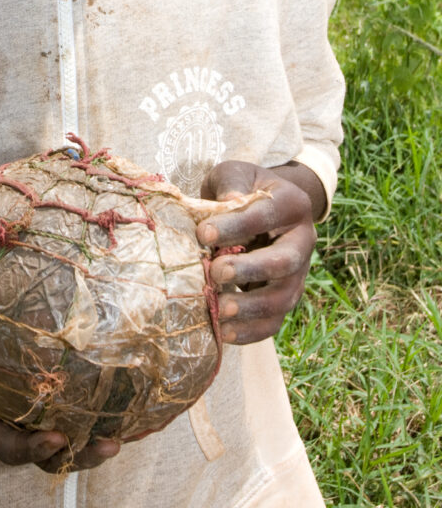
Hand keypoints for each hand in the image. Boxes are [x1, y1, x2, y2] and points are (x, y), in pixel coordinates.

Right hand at [0, 318, 120, 473]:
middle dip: (77, 455)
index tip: (55, 440)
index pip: (6, 444)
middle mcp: (6, 417)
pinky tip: (125, 404)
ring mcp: (26, 406)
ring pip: (64, 435)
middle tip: (108, 446)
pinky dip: (95, 411)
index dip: (31, 450)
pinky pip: (70, 406)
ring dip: (93, 440)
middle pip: (45, 452)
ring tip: (123, 436)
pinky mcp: (42, 386)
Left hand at [195, 160, 317, 345]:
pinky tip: (225, 333)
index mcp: (292, 204)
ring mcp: (298, 273)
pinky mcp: (285, 297)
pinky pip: (275, 321)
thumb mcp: (233, 174)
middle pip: (285, 262)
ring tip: (219, 310)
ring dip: (251, 307)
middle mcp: (303, 240)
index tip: (203, 233)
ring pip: (283, 298)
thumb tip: (230, 201)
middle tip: (215, 273)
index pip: (266, 216)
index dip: (236, 226)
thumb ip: (231, 183)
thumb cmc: (240, 188)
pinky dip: (252, 331)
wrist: (260, 205)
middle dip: (251, 270)